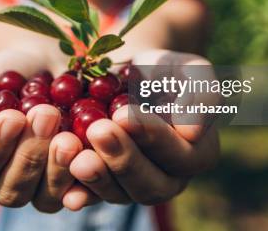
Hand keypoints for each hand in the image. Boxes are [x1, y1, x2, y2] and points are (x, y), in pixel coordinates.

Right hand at [0, 49, 85, 211]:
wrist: (49, 61)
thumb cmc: (1, 73)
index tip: (11, 116)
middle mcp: (6, 182)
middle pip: (11, 191)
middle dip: (28, 154)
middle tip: (45, 114)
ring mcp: (44, 186)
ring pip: (46, 197)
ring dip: (57, 166)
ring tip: (69, 132)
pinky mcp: (78, 180)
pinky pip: (83, 190)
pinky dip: (87, 172)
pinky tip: (91, 148)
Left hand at [64, 50, 220, 205]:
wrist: (130, 76)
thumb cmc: (166, 71)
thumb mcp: (191, 70)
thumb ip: (201, 94)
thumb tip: (190, 129)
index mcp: (198, 154)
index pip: (179, 155)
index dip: (152, 137)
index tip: (124, 114)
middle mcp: (169, 179)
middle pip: (150, 184)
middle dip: (122, 159)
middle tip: (98, 131)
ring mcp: (135, 186)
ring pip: (120, 194)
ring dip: (98, 178)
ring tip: (77, 156)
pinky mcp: (106, 186)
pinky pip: (93, 196)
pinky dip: (79, 193)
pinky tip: (66, 190)